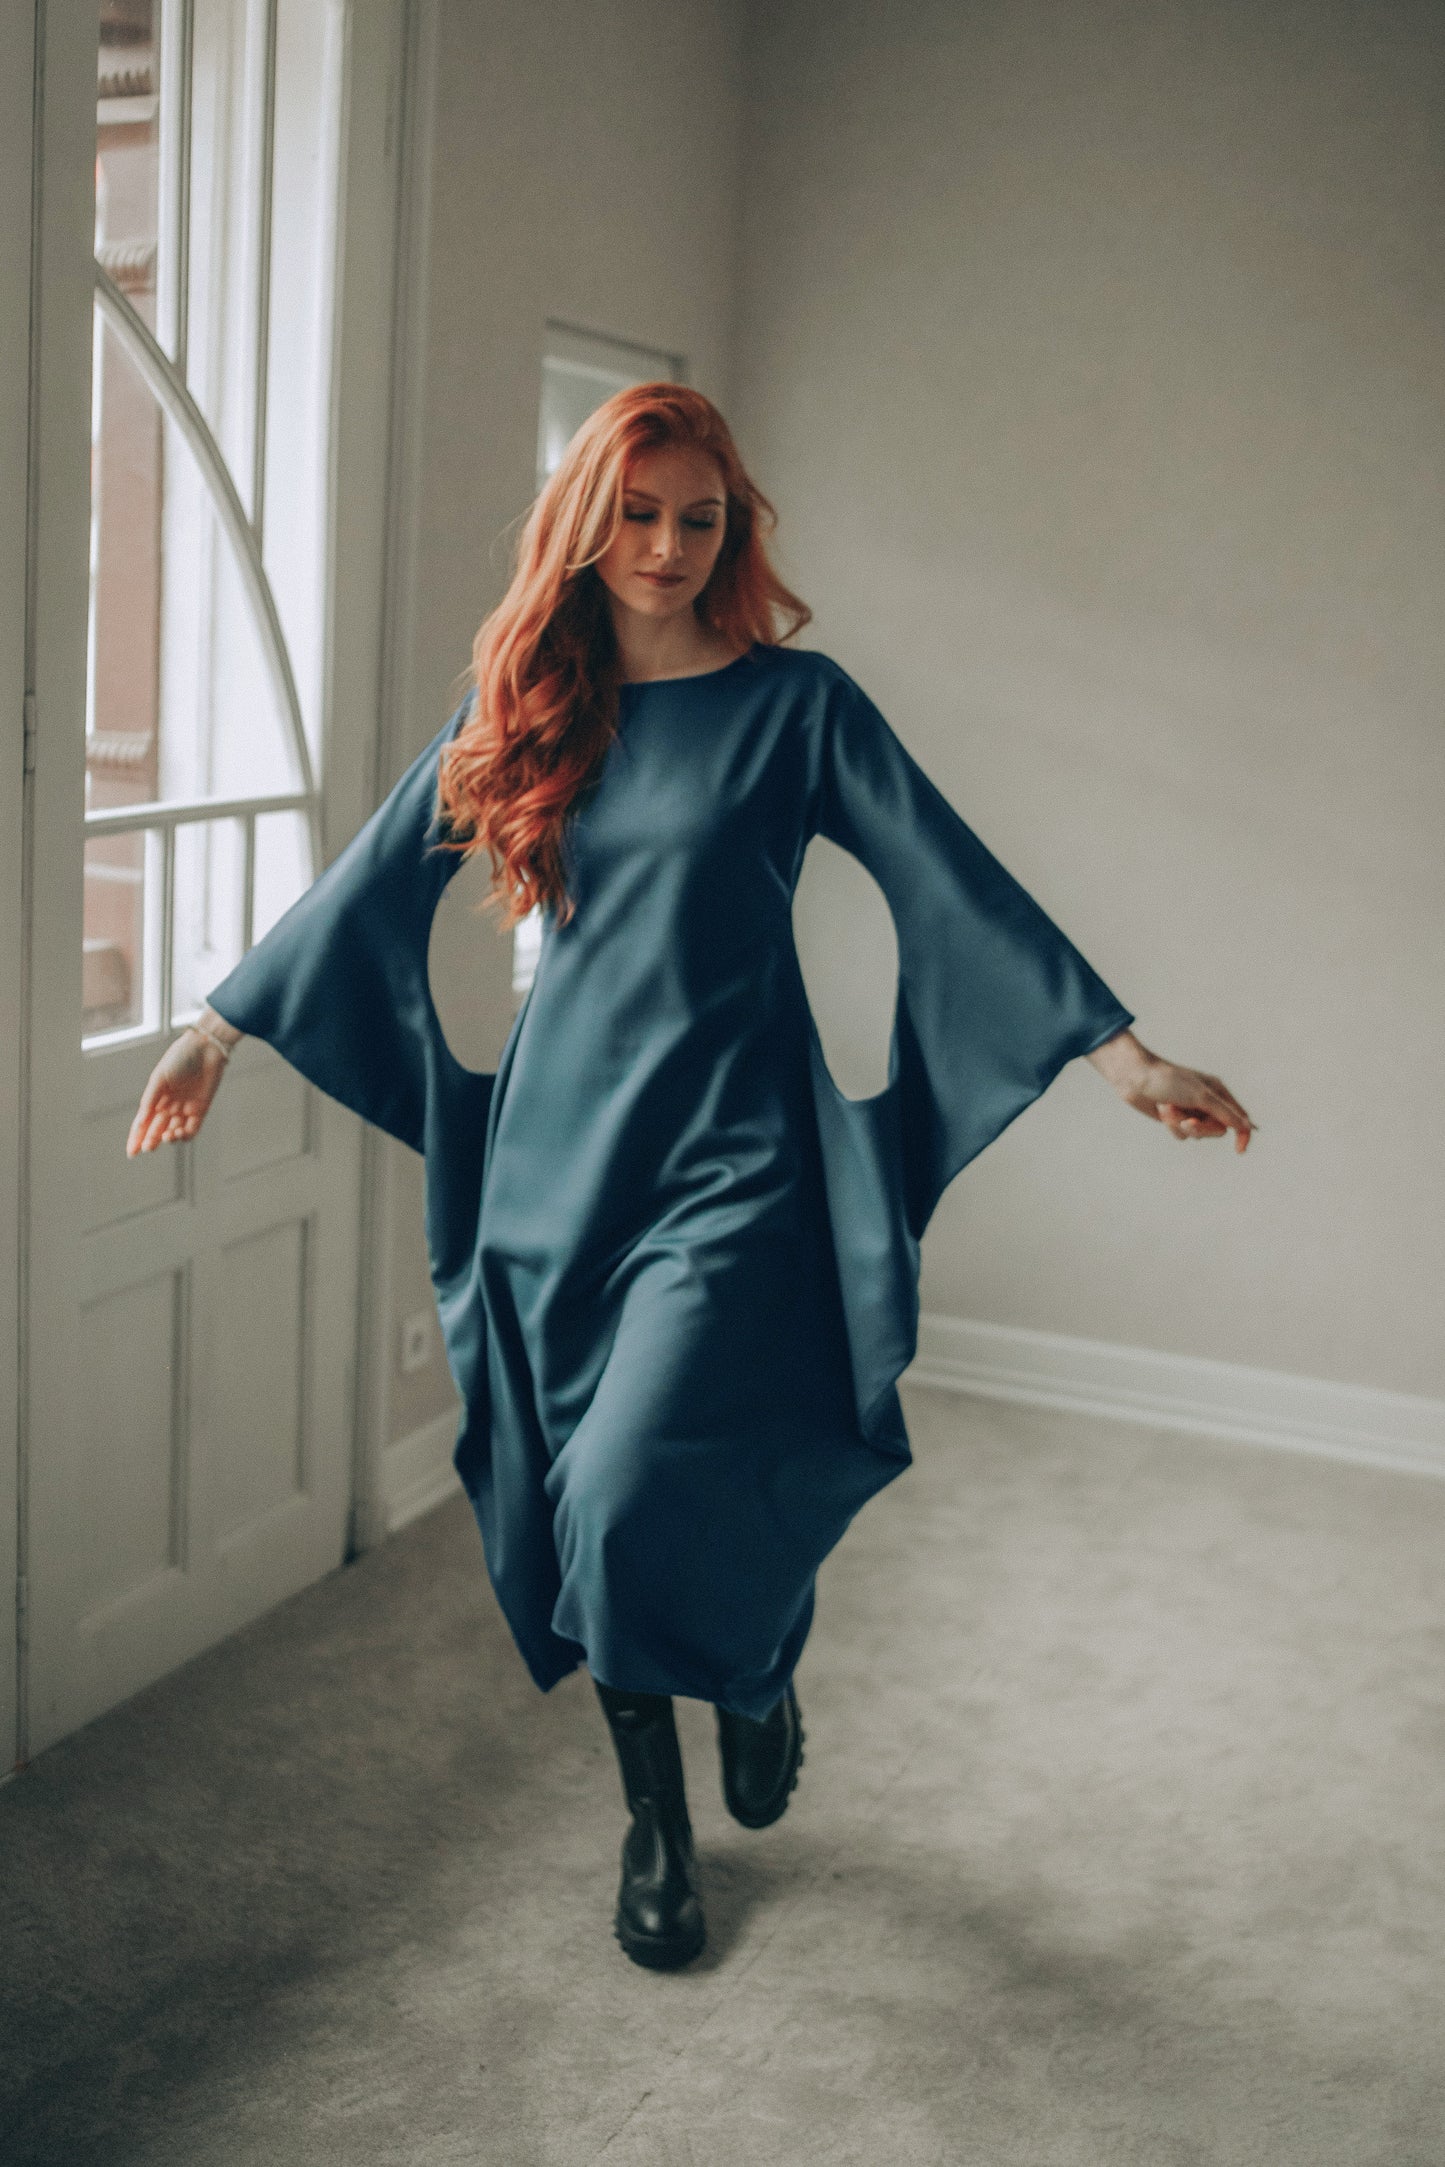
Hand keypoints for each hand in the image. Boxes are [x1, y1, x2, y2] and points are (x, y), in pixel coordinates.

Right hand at [126, 1026, 232, 1154]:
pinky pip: (191, 1129)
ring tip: (167, 1136)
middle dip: (150, 1141)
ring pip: (173, 1132)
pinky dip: (185, 1135)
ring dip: (168, 1138)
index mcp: (155, 1097)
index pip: (142, 1122)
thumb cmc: (179, 1058)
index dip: (136, 1137)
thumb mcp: (159, 1078)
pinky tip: (179, 1134)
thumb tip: (140, 1122)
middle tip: (147, 1149)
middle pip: (156, 1129)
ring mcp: (184, 1109)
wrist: (206, 1049)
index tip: (131, 1153)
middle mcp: (168, 1105)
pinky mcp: (201, 1109)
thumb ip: (150, 1100)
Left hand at [1087, 1029, 1254, 1153]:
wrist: (1136, 1078)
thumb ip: (1225, 1113)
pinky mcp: (1176, 1119)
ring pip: (1197, 1135)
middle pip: (1217, 1131)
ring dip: (1181, 1125)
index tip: (1239, 1150)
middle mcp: (1208, 1103)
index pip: (1239, 1117)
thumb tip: (1247, 1128)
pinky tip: (1161, 1110)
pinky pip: (1181, 1135)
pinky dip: (1171, 1125)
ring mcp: (1191, 1112)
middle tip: (1187, 1122)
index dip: (1243, 1134)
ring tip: (1169, 1108)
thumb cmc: (1169, 1081)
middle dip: (1201, 1129)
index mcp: (1218, 1092)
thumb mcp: (1201, 1097)